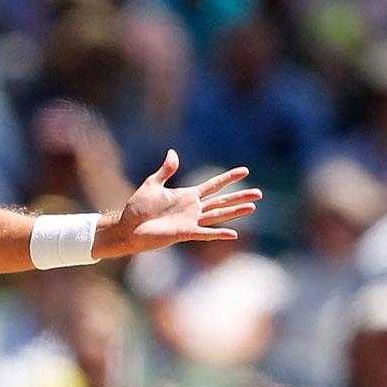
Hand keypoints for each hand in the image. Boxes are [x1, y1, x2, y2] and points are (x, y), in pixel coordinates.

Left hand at [94, 150, 261, 260]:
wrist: (126, 227)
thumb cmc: (137, 208)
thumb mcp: (152, 184)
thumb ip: (166, 170)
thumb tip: (173, 152)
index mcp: (187, 196)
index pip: (213, 185)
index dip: (228, 178)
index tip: (244, 171)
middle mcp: (193, 208)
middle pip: (222, 200)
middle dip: (240, 196)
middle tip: (260, 193)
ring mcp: (190, 221)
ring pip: (218, 215)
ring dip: (236, 211)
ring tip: (253, 207)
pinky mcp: (184, 233)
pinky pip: (205, 233)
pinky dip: (218, 233)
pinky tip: (233, 234)